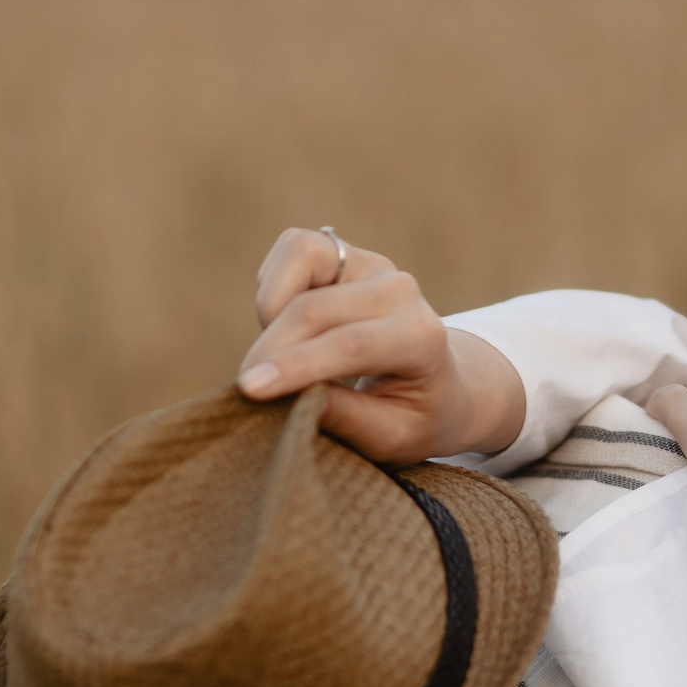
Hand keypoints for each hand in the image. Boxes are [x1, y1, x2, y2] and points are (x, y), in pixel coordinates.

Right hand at [235, 229, 526, 463]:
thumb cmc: (414, 416)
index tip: (250, 388)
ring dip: (273, 305)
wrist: (440, 382)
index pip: (352, 345)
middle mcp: (401, 291)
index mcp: (422, 337)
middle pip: (316, 309)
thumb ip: (350, 420)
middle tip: (246, 389)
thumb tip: (296, 398)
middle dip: (271, 348)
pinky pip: (294, 248)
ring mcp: (373, 265)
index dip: (297, 365)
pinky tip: (282, 323)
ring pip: (304, 257)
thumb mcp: (394, 438)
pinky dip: (275, 284)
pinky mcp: (345, 251)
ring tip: (277, 352)